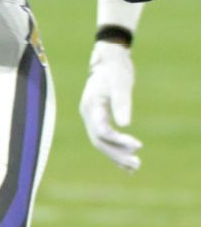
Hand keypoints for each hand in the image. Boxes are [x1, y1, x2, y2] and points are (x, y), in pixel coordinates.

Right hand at [79, 40, 141, 171]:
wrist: (108, 59)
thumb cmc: (115, 70)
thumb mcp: (121, 84)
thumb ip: (121, 103)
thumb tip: (125, 124)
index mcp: (91, 106)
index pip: (101, 131)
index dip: (119, 141)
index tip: (138, 145)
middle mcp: (88, 114)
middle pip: (99, 141)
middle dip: (117, 155)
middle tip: (137, 164)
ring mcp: (91, 117)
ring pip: (100, 142)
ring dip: (116, 155)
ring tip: (135, 166)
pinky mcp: (98, 118)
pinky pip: (103, 139)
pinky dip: (114, 150)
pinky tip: (125, 162)